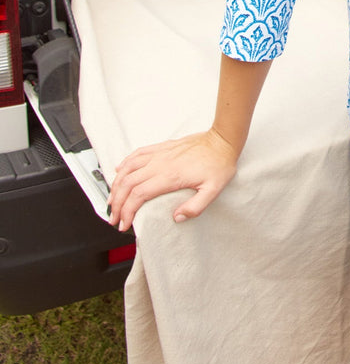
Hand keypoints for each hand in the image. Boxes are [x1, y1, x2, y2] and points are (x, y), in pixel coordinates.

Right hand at [107, 127, 238, 231]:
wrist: (223, 140)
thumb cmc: (219, 163)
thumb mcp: (213, 190)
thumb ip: (195, 207)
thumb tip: (177, 218)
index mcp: (170, 176)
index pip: (139, 195)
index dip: (127, 211)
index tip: (123, 223)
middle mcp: (160, 163)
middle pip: (128, 183)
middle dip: (116, 203)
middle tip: (113, 217)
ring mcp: (160, 154)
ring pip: (128, 168)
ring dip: (116, 184)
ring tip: (111, 199)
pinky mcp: (162, 147)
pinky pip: (138, 153)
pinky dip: (125, 163)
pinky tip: (119, 170)